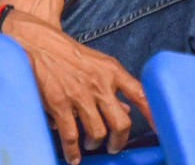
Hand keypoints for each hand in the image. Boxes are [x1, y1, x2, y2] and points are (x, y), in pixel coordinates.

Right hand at [2, 10, 150, 162]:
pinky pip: (72, 136)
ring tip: (91, 144)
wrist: (34, 42)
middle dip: (119, 140)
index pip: (141, 95)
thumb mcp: (95, 63)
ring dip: (95, 144)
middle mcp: (100, 83)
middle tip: (114, 146)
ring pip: (98, 133)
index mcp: (111, 70)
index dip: (153, 115)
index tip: (160, 130)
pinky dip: (74, 151)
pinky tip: (73, 156)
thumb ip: (112, 86)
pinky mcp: (60, 104)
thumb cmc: (65, 52)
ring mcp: (80, 95)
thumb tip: (127, 109)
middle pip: (121, 123)